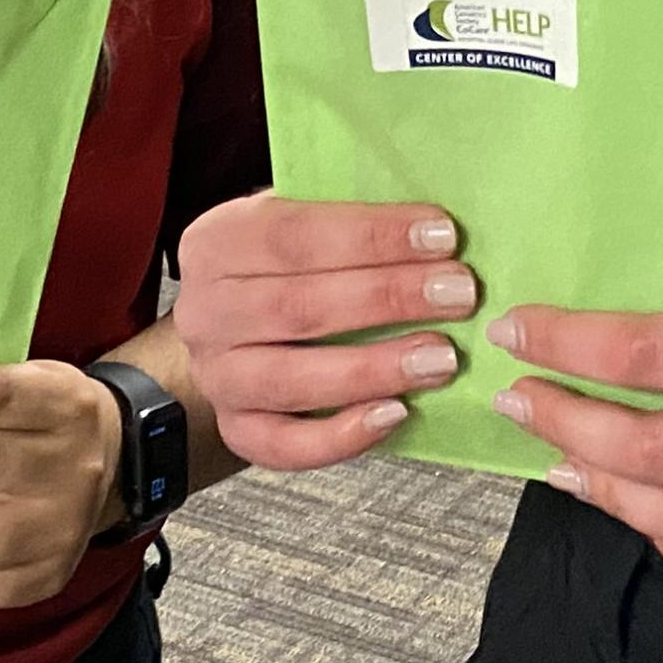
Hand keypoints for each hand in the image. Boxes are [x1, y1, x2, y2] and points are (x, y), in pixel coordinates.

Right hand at [172, 194, 475, 471]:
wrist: (230, 322)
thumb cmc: (284, 262)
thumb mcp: (298, 217)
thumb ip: (347, 216)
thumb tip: (432, 226)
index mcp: (217, 242)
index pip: (294, 235)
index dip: (371, 236)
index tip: (442, 236)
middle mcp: (205, 311)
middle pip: (298, 307)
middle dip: (388, 298)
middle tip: (458, 295)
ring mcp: (217, 375)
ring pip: (291, 379)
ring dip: (374, 369)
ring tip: (441, 358)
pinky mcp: (235, 428)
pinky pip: (283, 445)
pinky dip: (340, 436)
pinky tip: (395, 414)